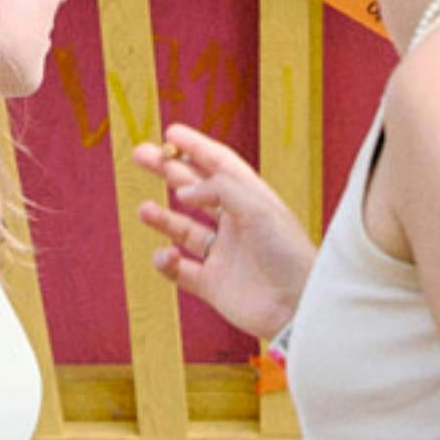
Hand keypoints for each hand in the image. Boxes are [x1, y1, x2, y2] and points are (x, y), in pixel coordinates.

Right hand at [134, 122, 314, 340]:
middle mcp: (234, 222)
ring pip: (184, 229)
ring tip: (144, 210)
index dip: (195, 146)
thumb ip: (219, 190)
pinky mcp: (213, 285)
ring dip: (163, 218)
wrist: (298, 307)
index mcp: (249, 198)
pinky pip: (182, 270)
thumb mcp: (258, 208)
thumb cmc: (287, 252)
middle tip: (141, 155)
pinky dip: (167, 263)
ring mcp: (222, 253)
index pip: (218, 163)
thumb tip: (182, 192)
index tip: (170, 132)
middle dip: (168, 171)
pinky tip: (165, 255)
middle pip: (195, 189)